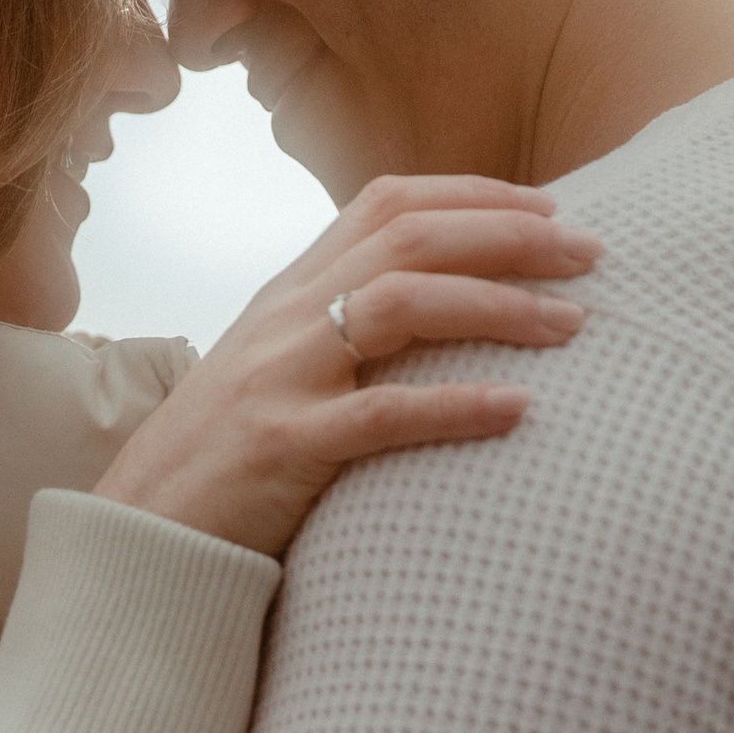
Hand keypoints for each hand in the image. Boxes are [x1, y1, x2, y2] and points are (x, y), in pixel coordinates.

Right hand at [90, 175, 595, 556]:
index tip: (551, 210)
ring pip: (401, 306)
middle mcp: (284, 318)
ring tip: (573, 325)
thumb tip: (435, 313)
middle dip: (510, 237)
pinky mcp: (283, 449)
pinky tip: (518, 410)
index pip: (386, 203)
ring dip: (497, 305)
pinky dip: (456, 407)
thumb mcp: (274, 372)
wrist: (140, 538)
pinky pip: (382, 415)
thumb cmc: (222, 462)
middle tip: (593, 256)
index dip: (474, 194)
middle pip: (409, 239)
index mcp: (287, 292)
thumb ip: (339, 333)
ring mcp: (281, 380)